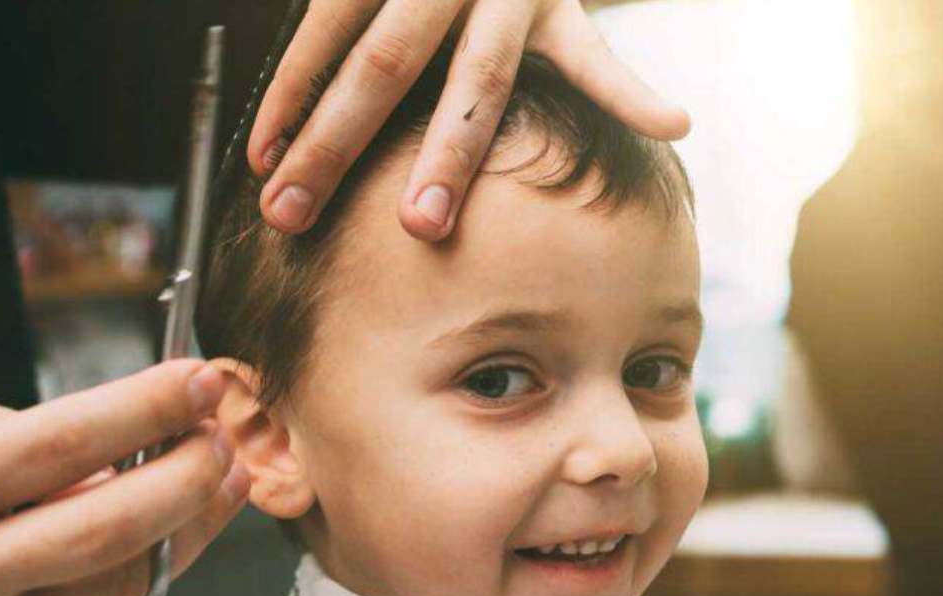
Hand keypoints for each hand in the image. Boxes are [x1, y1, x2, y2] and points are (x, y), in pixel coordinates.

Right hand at [0, 360, 247, 595]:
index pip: (59, 445)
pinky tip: (173, 524)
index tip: (199, 379)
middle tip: (221, 436)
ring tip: (225, 476)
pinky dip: (144, 561)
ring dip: (191, 527)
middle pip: (106, 529)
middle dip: (185, 477)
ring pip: (119, 584)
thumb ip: (34, 444)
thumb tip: (145, 442)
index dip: (142, 408)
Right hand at [248, 0, 689, 240]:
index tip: (426, 227)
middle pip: (407, 75)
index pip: (487, 86)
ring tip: (277, 203)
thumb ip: (611, 77)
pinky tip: (262, 148)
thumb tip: (679, 125)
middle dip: (366, 153)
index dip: (455, 153)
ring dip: (308, 131)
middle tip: (347, 227)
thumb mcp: (573, 19)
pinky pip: (316, 30)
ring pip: (352, 55)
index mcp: (527, 5)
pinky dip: (287, 93)